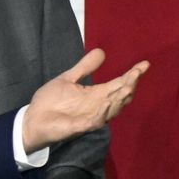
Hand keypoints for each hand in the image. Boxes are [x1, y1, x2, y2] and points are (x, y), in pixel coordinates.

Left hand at [22, 48, 149, 152]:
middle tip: (137, 73)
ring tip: (128, 85)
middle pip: (120, 96)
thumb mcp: (68, 79)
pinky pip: (96, 120)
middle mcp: (98, 106)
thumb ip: (84, 67)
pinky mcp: (81, 126)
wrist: (33, 119)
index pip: (118, 83)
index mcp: (95, 94)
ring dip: (120, 98)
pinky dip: (102, 112)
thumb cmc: (50, 101)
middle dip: (130, 85)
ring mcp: (91, 117)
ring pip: (113, 109)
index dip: (132, 74)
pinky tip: (106, 101)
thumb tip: (101, 51)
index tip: (145, 64)